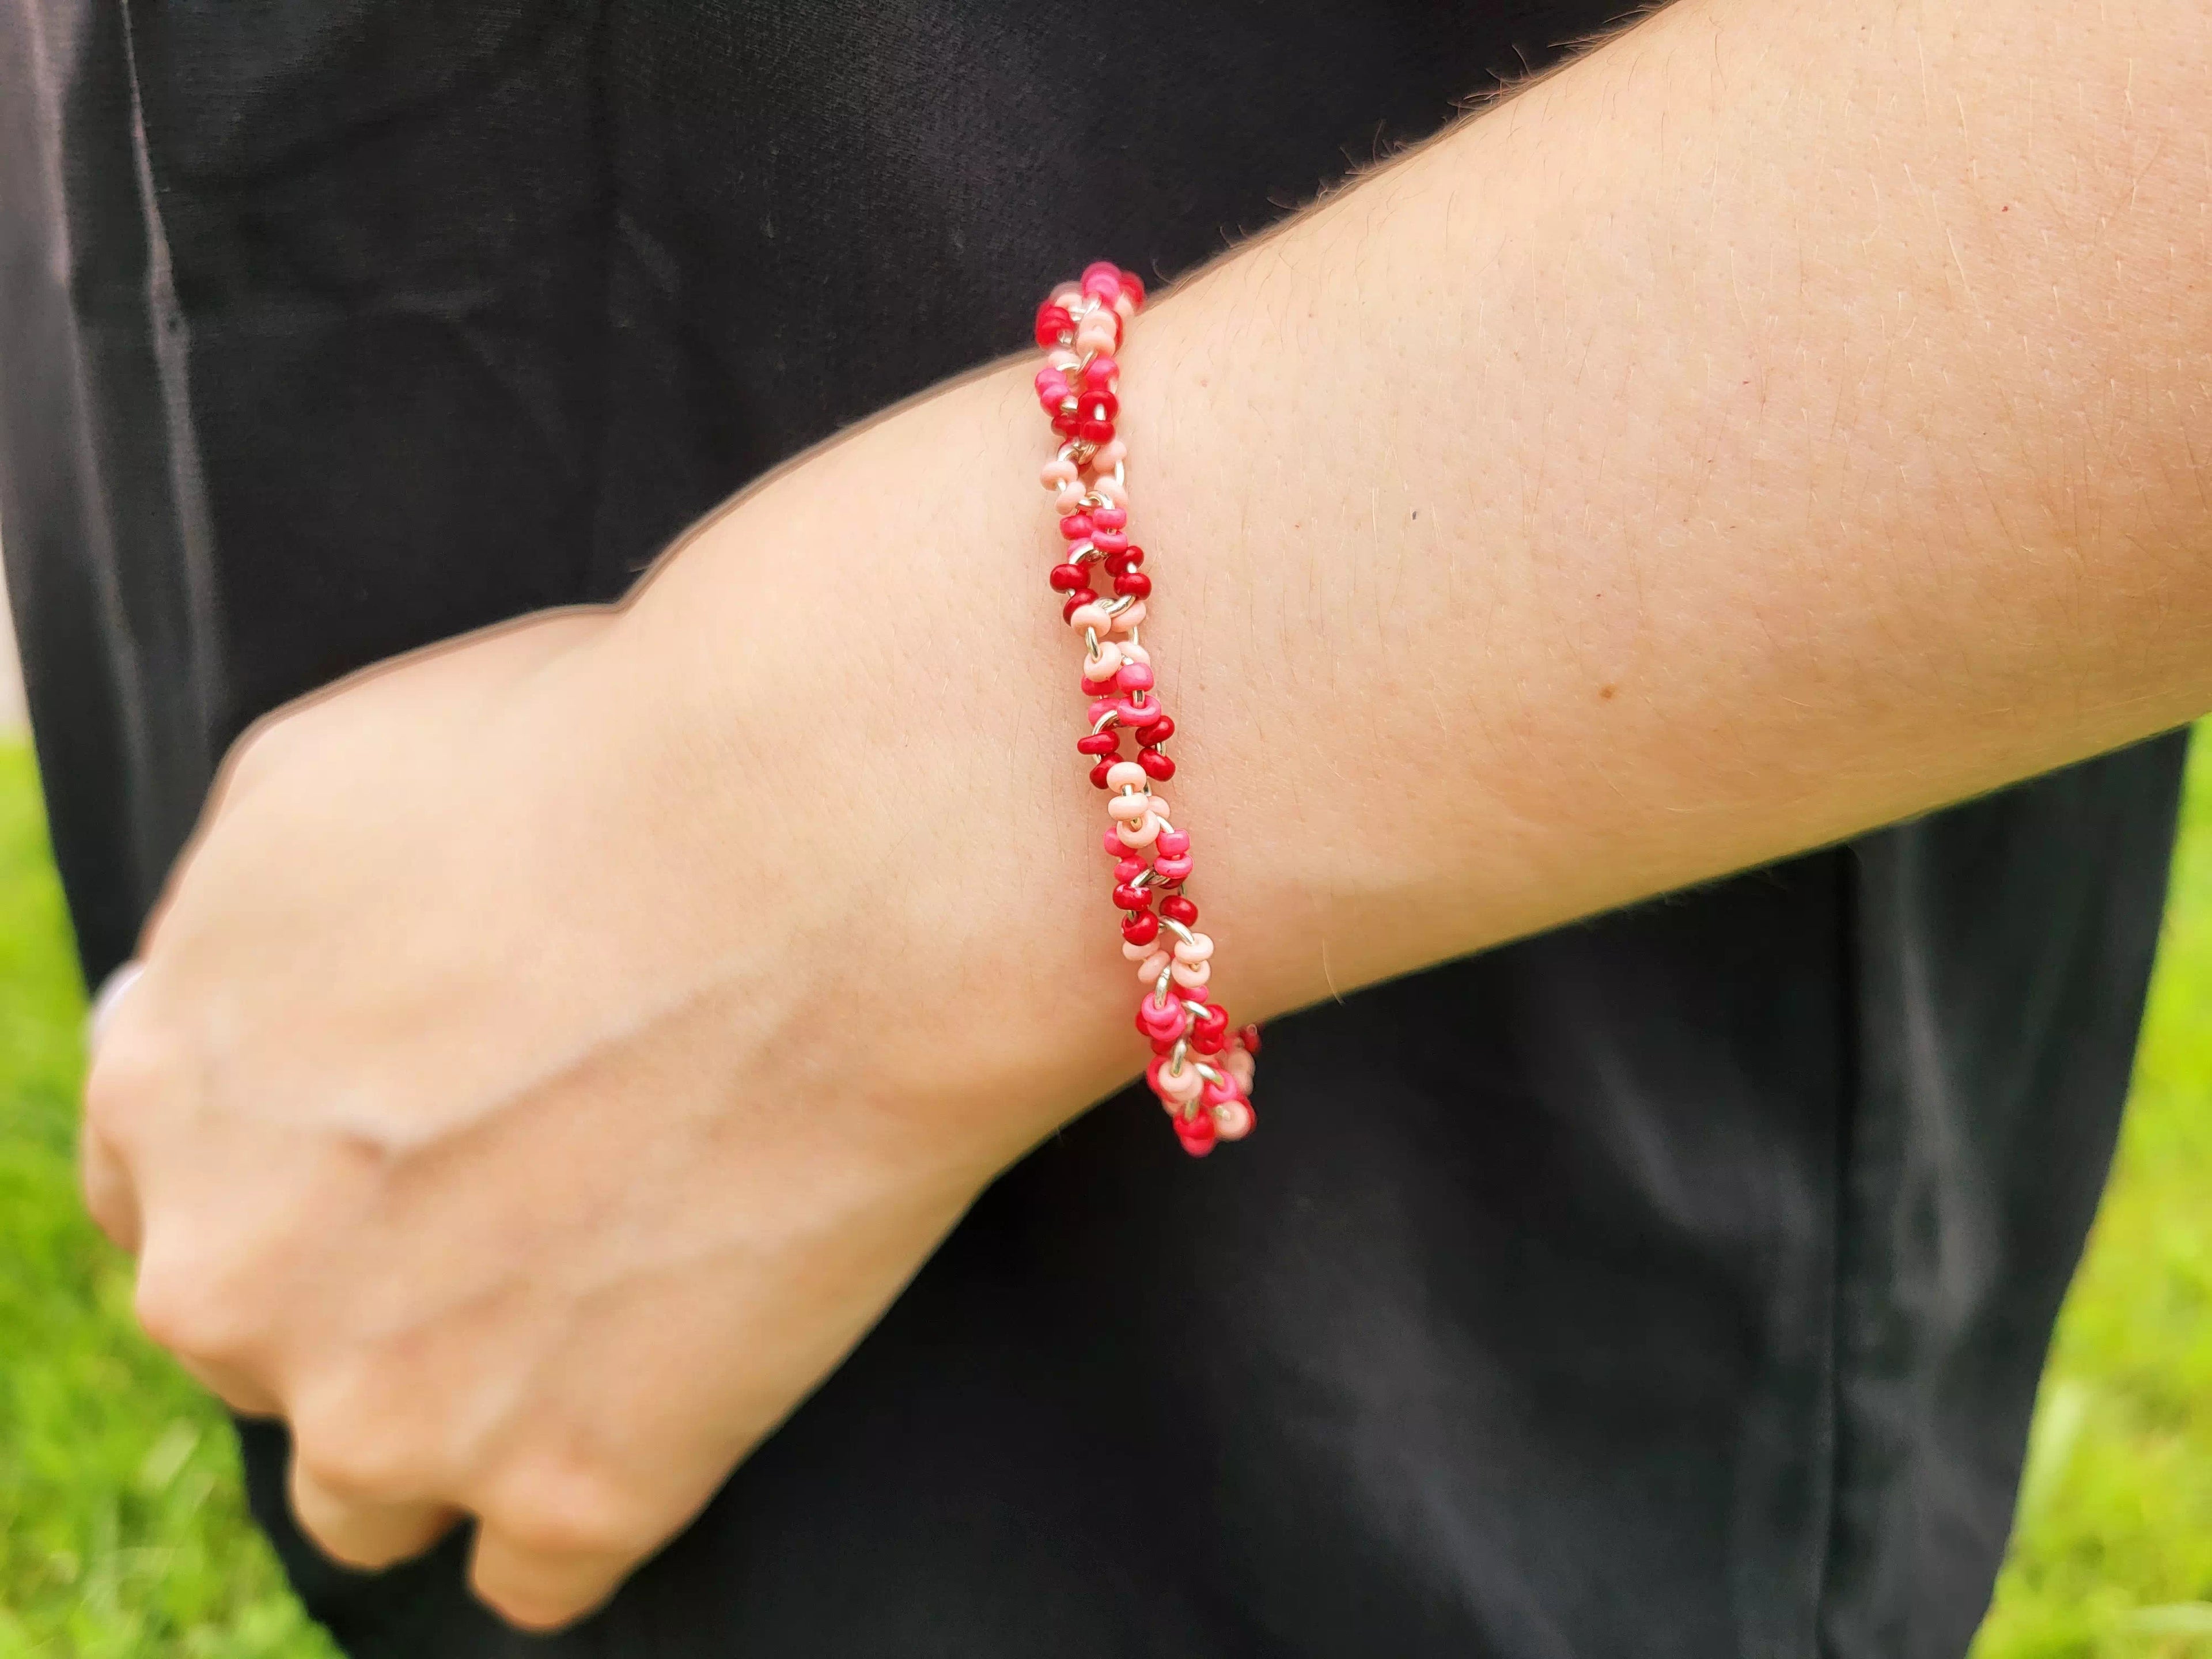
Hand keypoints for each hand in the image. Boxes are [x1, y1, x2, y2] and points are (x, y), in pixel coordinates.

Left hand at [80, 394, 1143, 1627]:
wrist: (830, 848)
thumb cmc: (614, 762)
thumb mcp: (330, 779)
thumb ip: (243, 934)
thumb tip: (240, 1005)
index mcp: (171, 1082)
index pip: (164, 1191)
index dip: (291, 1168)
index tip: (400, 1157)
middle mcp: (233, 1271)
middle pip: (264, 1341)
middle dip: (367, 1290)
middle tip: (532, 1203)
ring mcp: (393, 1403)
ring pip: (374, 1485)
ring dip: (459, 1417)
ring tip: (603, 1309)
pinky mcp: (568, 1487)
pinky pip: (537, 1569)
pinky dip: (597, 1489)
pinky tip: (673, 1388)